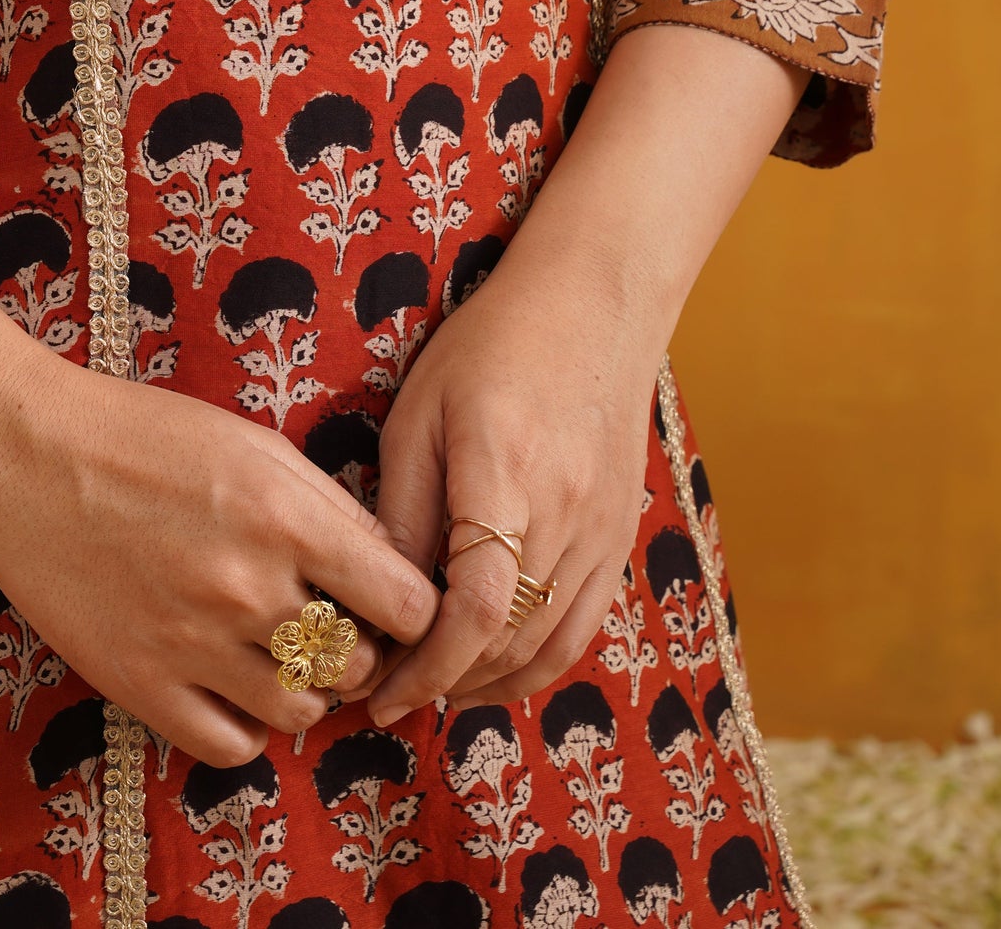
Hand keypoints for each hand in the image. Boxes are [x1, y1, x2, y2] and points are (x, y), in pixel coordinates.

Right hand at [0, 156, 436, 769]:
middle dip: (355, 648)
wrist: (26, 458)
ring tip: (273, 651)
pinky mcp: (145, 685)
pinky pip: (231, 745)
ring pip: (299, 711)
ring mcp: (197, 644)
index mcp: (287, 515)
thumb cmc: (143, 436)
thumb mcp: (253, 443)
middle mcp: (252, 587)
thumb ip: (326, 508)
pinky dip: (243, 724)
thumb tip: (385, 568)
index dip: (409, 607)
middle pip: (358, 663)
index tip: (390, 601)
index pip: (406, 602)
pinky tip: (228, 683)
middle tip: (329, 625)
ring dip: (300, 688)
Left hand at [366, 246, 658, 722]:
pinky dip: (534, 664)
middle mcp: (563, 512)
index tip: (381, 691)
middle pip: (507, 640)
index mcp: (502, 471)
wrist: (592, 307)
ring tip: (430, 688)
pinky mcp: (619, 540)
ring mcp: (602, 532)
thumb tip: (380, 597)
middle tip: (387, 694)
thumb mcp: (420, 410)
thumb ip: (402, 507)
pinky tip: (490, 669)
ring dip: (486, 684)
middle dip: (442, 683)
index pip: (474, 606)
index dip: (426, 665)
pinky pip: (581, 631)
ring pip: (546, 648)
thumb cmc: (489, 347)